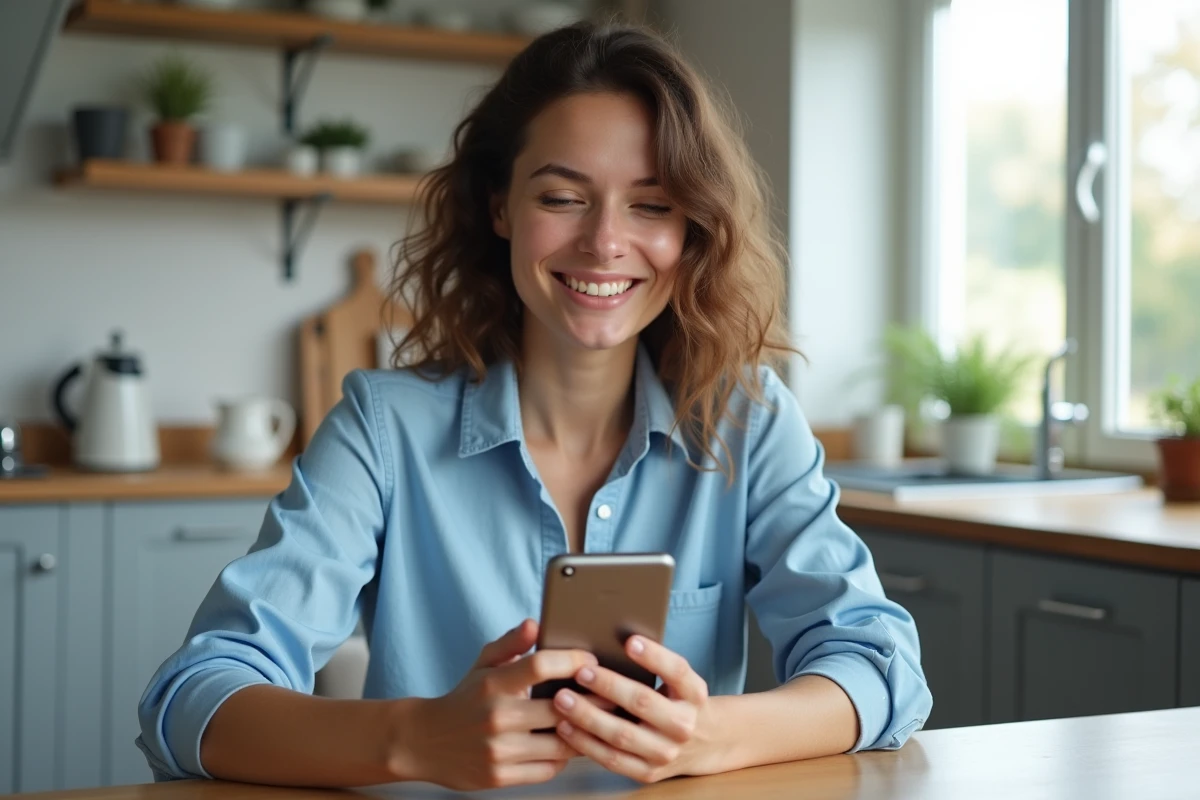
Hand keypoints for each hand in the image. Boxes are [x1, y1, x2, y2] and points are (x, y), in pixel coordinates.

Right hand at [399, 619, 596, 790]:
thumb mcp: (483, 664)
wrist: (423, 741)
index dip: (572, 660)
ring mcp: (499, 750)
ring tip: (599, 720)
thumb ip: (511, 643)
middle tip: (612, 693)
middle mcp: (496, 717)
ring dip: (583, 733)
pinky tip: (569, 745)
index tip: (590, 660)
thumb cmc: (464, 699)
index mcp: (493, 684)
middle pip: (559, 709)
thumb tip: (536, 624)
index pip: (540, 666)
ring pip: (560, 744)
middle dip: (592, 700)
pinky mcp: (500, 777)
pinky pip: (548, 769)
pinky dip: (563, 758)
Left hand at [551, 636, 724, 782]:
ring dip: (588, 716)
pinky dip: (586, 743)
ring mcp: (666, 752)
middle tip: (581, 671)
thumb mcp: (679, 682)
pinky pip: (612, 759)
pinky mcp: (648, 772)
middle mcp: (684, 725)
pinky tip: (566, 727)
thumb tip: (612, 638)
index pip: (677, 671)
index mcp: (694, 694)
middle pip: (643, 702)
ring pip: (622, 735)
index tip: (629, 641)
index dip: (654, 656)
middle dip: (609, 686)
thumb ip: (655, 664)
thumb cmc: (677, 701)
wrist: (702, 743)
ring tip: (563, 699)